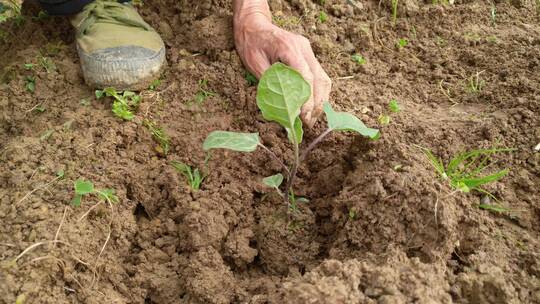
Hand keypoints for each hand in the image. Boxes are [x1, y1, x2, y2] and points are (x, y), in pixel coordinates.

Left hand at [233, 1, 331, 126]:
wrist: (254, 24)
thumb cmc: (251, 43)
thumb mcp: (254, 64)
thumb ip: (269, 83)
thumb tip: (283, 107)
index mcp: (289, 48)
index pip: (306, 77)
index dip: (307, 99)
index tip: (303, 115)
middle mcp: (303, 48)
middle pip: (319, 79)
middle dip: (316, 103)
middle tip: (309, 122)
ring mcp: (308, 50)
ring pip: (323, 78)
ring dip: (320, 99)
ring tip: (312, 117)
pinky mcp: (308, 55)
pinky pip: (320, 75)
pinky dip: (319, 92)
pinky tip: (314, 105)